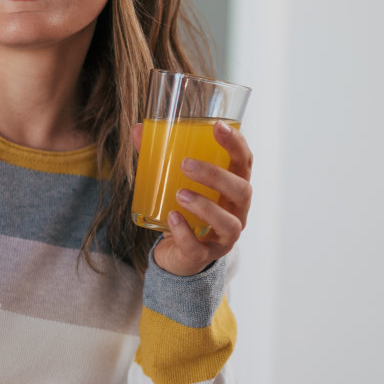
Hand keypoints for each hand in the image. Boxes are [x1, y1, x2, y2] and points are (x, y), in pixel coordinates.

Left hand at [132, 120, 252, 276]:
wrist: (178, 255)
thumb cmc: (185, 211)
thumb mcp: (175, 183)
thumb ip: (159, 158)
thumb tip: (138, 130)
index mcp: (233, 189)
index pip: (244, 163)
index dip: (236, 144)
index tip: (217, 126)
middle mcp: (236, 213)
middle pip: (242, 191)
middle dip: (216, 176)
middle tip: (186, 164)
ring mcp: (224, 238)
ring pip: (228, 223)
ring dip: (205, 206)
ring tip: (180, 193)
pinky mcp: (205, 257)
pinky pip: (199, 248)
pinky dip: (185, 233)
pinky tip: (172, 218)